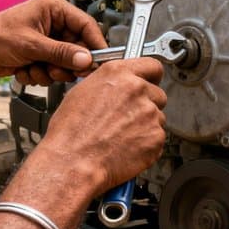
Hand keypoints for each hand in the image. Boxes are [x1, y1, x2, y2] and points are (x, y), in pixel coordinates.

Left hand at [0, 0, 106, 84]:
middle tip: (58, 71)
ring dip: (51, 72)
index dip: (95, 45)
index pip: (86, 25)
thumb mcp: (32, 45)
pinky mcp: (42, 55)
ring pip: (66, 63)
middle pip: (78, 48)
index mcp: (54, 9)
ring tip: (35, 68)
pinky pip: (53, 70)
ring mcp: (48, 40)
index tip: (99, 62)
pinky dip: (40, 74)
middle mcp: (54, 23)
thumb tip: (86, 60)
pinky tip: (25, 69)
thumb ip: (61, 53)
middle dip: (66, 64)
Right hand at [37, 58, 167, 194]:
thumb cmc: (71, 132)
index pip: (152, 66)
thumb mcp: (82, 92)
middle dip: (146, 105)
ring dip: (146, 125)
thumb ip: (109, 84)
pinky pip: (158, 138)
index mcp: (118, 74)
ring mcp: (149, 114)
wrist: (73, 161)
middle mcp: (137, 90)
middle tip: (128, 118)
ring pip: (158, 117)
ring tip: (122, 136)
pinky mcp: (156, 137)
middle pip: (157, 94)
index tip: (150, 83)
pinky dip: (147, 144)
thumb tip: (117, 86)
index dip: (151, 77)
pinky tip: (127, 147)